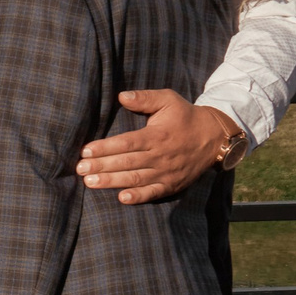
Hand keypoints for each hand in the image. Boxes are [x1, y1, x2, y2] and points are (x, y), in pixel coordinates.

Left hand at [74, 93, 239, 203]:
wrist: (215, 137)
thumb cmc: (185, 116)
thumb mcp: (168, 100)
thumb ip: (145, 98)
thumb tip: (121, 96)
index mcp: (157, 135)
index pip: (127, 142)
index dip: (105, 147)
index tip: (86, 151)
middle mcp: (161, 155)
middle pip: (127, 162)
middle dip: (102, 166)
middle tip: (80, 169)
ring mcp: (167, 172)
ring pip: (136, 178)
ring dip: (112, 182)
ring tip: (90, 183)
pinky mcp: (172, 185)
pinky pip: (154, 193)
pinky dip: (138, 197)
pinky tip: (122, 199)